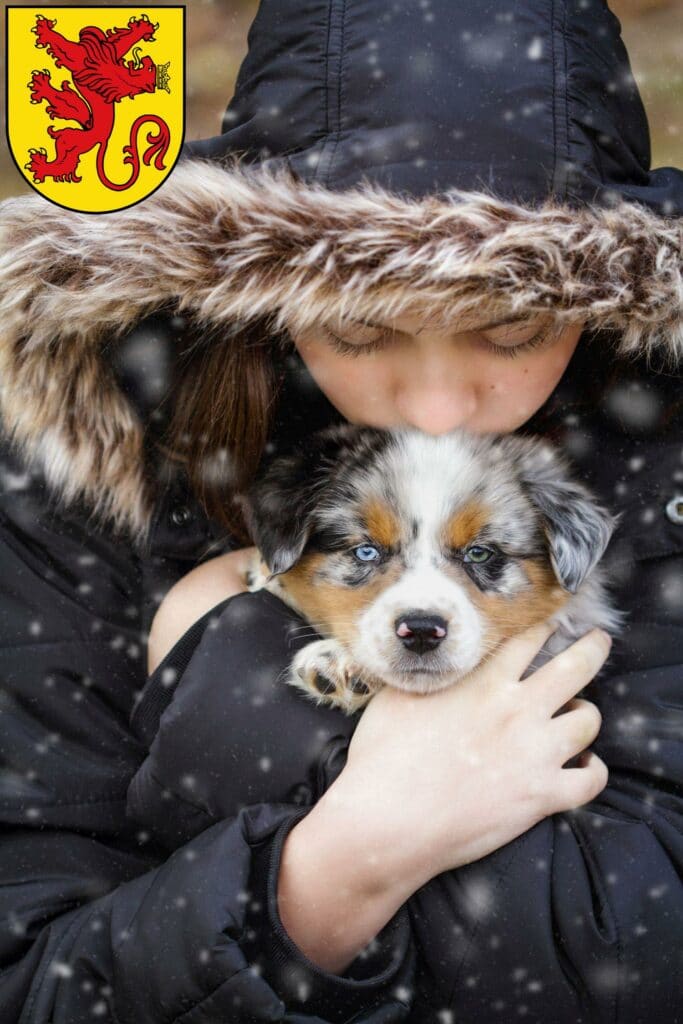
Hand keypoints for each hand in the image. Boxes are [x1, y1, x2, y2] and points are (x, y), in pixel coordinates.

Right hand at [321, 619, 610, 888]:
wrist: (388, 819)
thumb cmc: (382, 757)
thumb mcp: (397, 696)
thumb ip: (428, 674)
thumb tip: (429, 661)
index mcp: (483, 682)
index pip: (528, 640)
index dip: (543, 627)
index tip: (549, 624)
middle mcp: (518, 710)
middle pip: (575, 666)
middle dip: (592, 647)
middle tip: (597, 641)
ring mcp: (535, 753)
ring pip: (589, 720)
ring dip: (585, 713)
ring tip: (577, 714)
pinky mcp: (542, 796)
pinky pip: (592, 779)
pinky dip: (593, 770)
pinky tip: (583, 765)